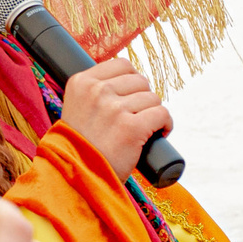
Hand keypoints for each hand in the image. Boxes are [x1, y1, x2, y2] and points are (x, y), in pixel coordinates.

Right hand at [58, 55, 171, 171]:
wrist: (76, 176)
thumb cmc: (80, 146)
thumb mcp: (77, 108)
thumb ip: (95, 92)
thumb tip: (128, 79)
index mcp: (81, 82)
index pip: (122, 64)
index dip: (133, 81)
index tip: (132, 97)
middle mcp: (96, 91)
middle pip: (140, 81)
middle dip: (144, 98)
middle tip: (138, 117)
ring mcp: (114, 109)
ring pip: (152, 98)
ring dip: (154, 113)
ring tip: (145, 128)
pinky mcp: (131, 128)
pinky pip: (162, 114)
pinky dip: (166, 124)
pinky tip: (160, 133)